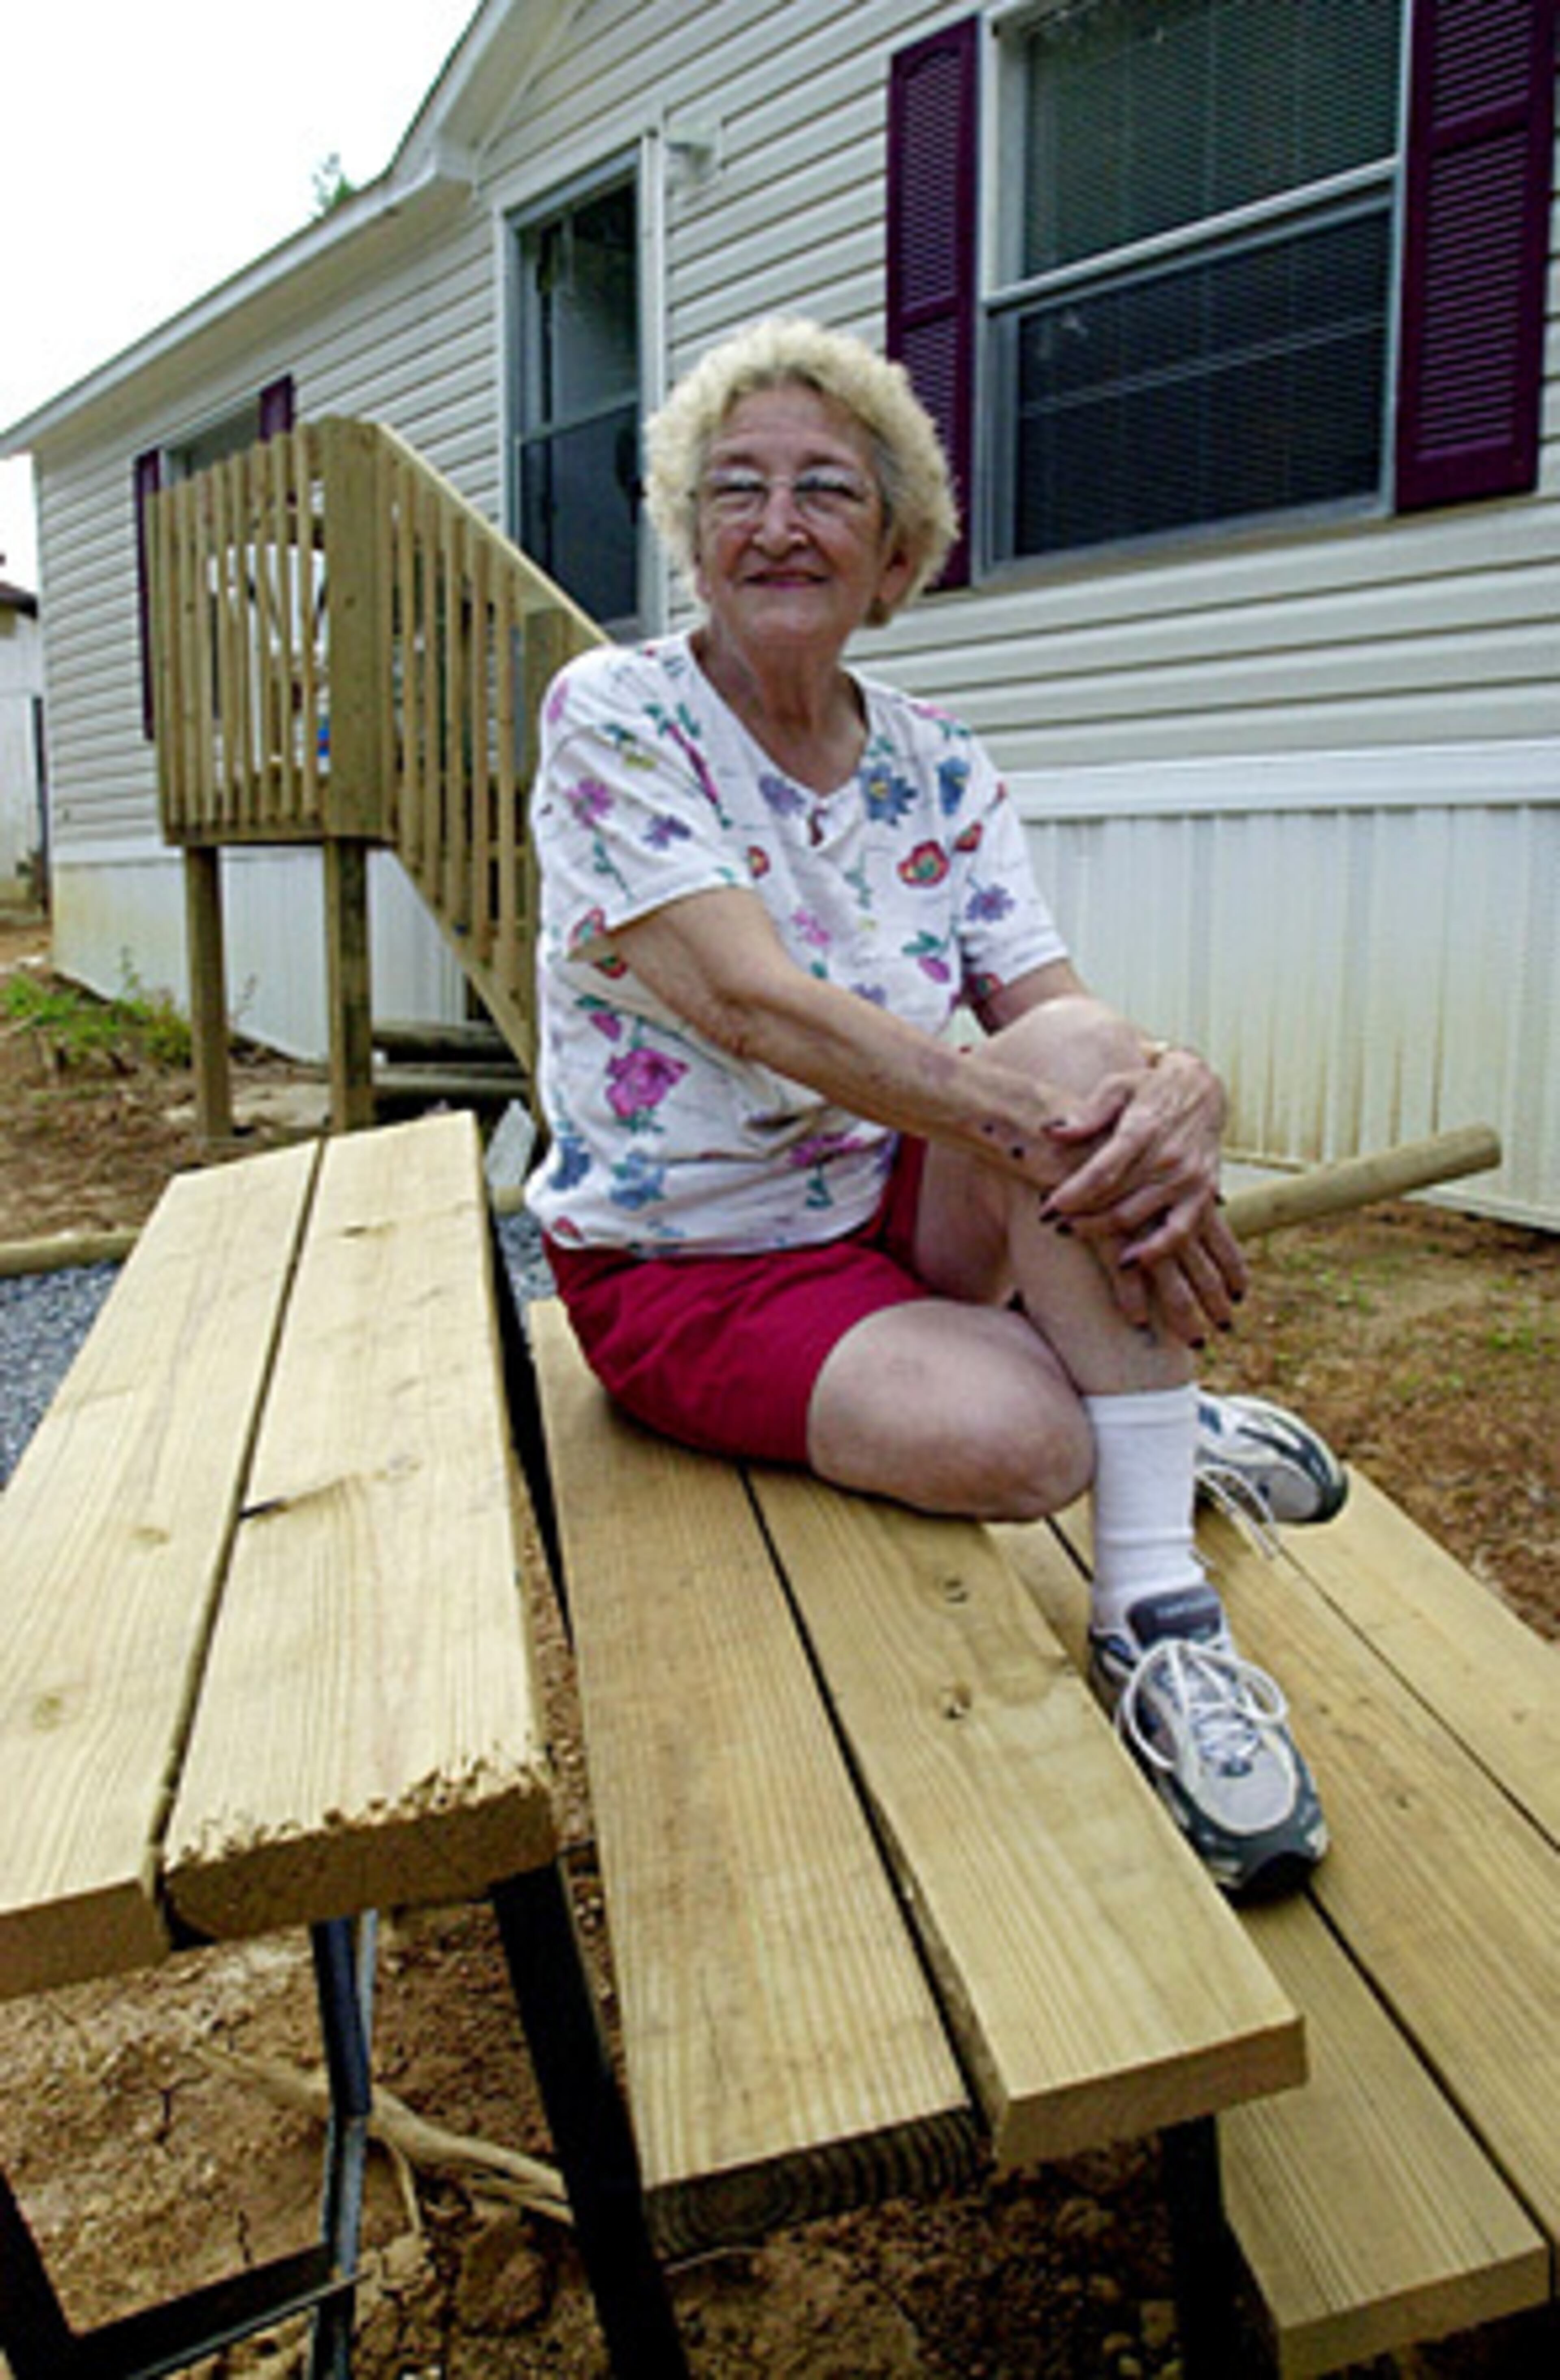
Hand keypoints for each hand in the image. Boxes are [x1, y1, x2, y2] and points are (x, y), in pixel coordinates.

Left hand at [1039, 1049, 1246, 1337]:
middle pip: (1119, 1201)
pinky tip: (1129, 1266)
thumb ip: (1086, 1113)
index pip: (1104, 1170)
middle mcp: (1169, 1158)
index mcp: (1144, 1129)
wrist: (1200, 1089)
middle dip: (1081, 1218)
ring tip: (1073, 1235)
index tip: (1046, 1210)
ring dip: (1108, 1237)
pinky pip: (1181, 1233)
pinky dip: (1157, 1252)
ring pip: (1143, 1221)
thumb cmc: (1147, 1089)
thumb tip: (1050, 1131)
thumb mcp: (1115, 1087)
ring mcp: (1189, 1180)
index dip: (1073, 1194)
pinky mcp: (1205, 1195)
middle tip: (1051, 1224)